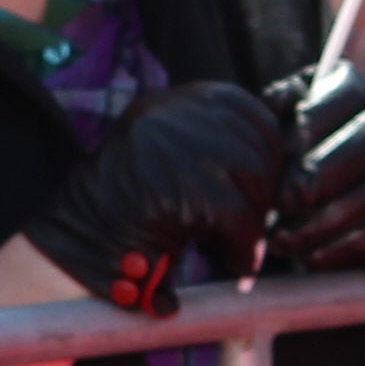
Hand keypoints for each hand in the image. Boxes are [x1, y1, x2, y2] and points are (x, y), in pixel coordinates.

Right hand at [22, 80, 291, 315]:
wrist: (73, 250)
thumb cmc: (129, 214)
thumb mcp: (172, 158)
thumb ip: (217, 142)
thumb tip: (290, 128)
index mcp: (169, 102)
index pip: (247, 109)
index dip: (266, 150)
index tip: (265, 182)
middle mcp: (169, 115)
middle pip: (258, 145)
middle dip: (265, 189)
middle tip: (253, 222)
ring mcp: (169, 148)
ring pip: (253, 181)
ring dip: (255, 221)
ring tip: (238, 244)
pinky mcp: (174, 189)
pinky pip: (239, 217)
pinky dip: (244, 247)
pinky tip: (234, 262)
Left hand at [262, 61, 364, 278]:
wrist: (343, 184)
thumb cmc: (299, 147)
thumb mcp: (283, 120)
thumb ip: (276, 110)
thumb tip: (279, 104)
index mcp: (358, 91)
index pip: (347, 94)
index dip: (316, 121)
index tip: (284, 151)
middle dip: (326, 173)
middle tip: (285, 201)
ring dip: (332, 218)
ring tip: (286, 239)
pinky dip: (349, 247)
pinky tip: (312, 257)